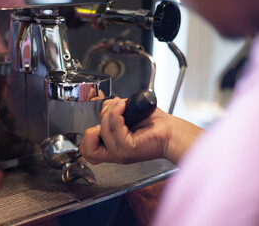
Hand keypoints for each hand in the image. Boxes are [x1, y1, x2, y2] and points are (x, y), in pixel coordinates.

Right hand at [79, 97, 202, 164]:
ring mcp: (121, 152)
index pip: (86, 150)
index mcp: (113, 148)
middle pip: (90, 136)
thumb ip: (112, 115)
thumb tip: (105, 106)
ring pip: (103, 128)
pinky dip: (117, 112)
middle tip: (114, 109)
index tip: (99, 121)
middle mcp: (115, 153)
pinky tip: (124, 107)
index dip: (88, 135)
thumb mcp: (127, 119)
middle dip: (100, 117)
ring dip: (110, 111)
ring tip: (122, 105)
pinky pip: (115, 126)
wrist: (172, 132)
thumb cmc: (154, 126)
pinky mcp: (129, 148)